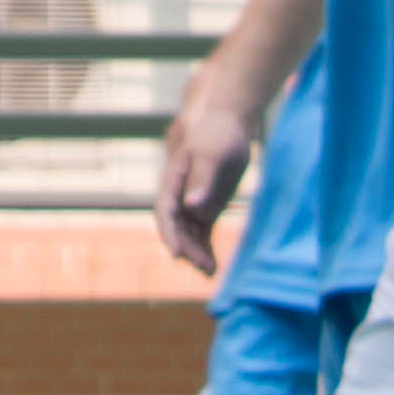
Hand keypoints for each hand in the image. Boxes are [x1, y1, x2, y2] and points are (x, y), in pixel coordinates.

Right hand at [153, 94, 252, 276]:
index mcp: (174, 178)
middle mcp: (179, 193)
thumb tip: (192, 207)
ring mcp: (192, 201)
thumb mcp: (213, 154)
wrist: (226, 122)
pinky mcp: (206, 206)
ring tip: (210, 272)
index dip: (169, 233)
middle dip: (187, 248)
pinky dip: (205, 248)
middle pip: (176, 227)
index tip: (176, 254)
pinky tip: (213, 266)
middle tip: (204, 267)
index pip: (166, 211)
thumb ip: (203, 180)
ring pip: (188, 233)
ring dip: (196, 253)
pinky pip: (201, 232)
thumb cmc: (218, 132)